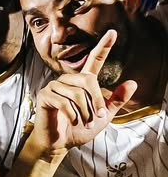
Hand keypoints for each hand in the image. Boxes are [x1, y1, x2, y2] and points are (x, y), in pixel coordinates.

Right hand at [32, 29, 135, 151]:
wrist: (60, 143)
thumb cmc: (78, 129)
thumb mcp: (103, 116)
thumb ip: (116, 100)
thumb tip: (132, 83)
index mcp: (82, 83)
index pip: (94, 60)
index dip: (104, 47)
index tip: (112, 33)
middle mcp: (68, 81)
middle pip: (87, 80)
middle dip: (96, 100)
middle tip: (98, 116)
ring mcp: (54, 87)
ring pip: (77, 93)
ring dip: (84, 111)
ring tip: (83, 121)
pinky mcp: (44, 96)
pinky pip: (64, 102)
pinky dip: (72, 114)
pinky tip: (72, 120)